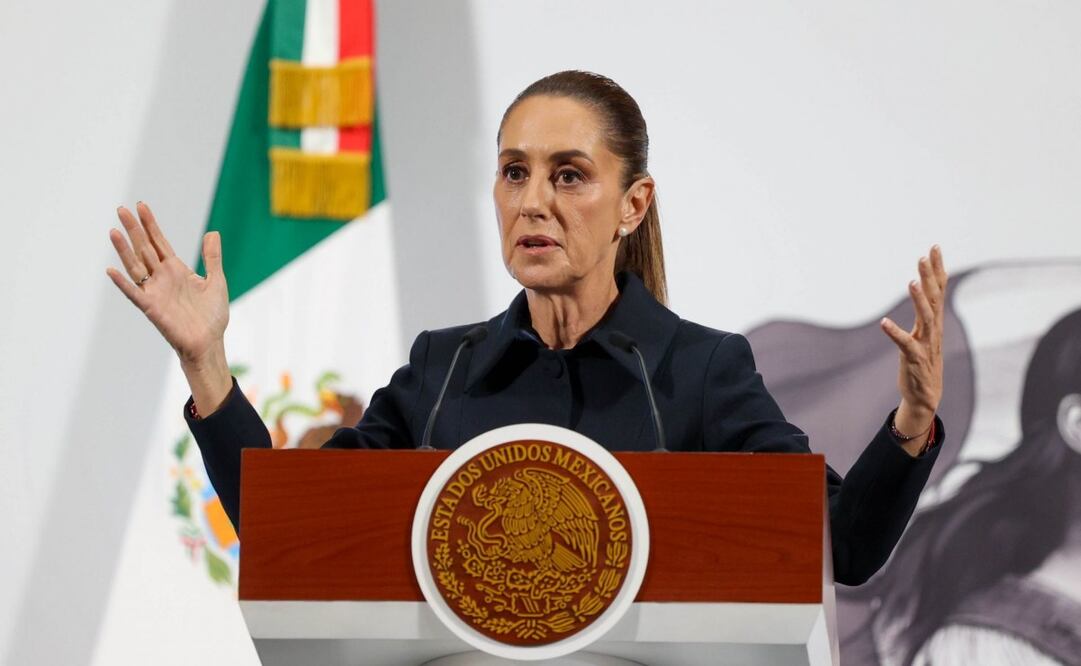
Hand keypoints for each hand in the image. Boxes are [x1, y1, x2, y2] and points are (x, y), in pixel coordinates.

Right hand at [106, 202, 232, 413]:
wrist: (210, 342)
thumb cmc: (212, 316)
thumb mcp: (216, 281)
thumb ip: (212, 258)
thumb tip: (213, 233)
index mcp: (176, 270)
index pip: (159, 242)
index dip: (150, 224)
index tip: (141, 206)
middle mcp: (162, 278)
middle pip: (144, 248)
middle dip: (134, 229)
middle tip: (121, 209)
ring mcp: (155, 292)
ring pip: (136, 266)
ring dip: (124, 250)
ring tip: (114, 231)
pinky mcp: (152, 308)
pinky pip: (134, 293)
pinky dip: (123, 283)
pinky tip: (111, 270)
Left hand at [880, 246, 947, 445]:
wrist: (925, 397)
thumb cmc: (922, 363)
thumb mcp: (923, 334)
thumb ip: (923, 313)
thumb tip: (921, 290)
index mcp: (933, 322)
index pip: (939, 290)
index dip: (938, 269)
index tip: (935, 247)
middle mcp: (933, 330)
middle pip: (935, 298)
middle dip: (931, 276)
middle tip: (926, 255)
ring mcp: (926, 344)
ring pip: (926, 318)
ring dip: (919, 300)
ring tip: (912, 281)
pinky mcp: (914, 359)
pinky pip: (904, 344)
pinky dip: (895, 333)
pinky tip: (884, 323)